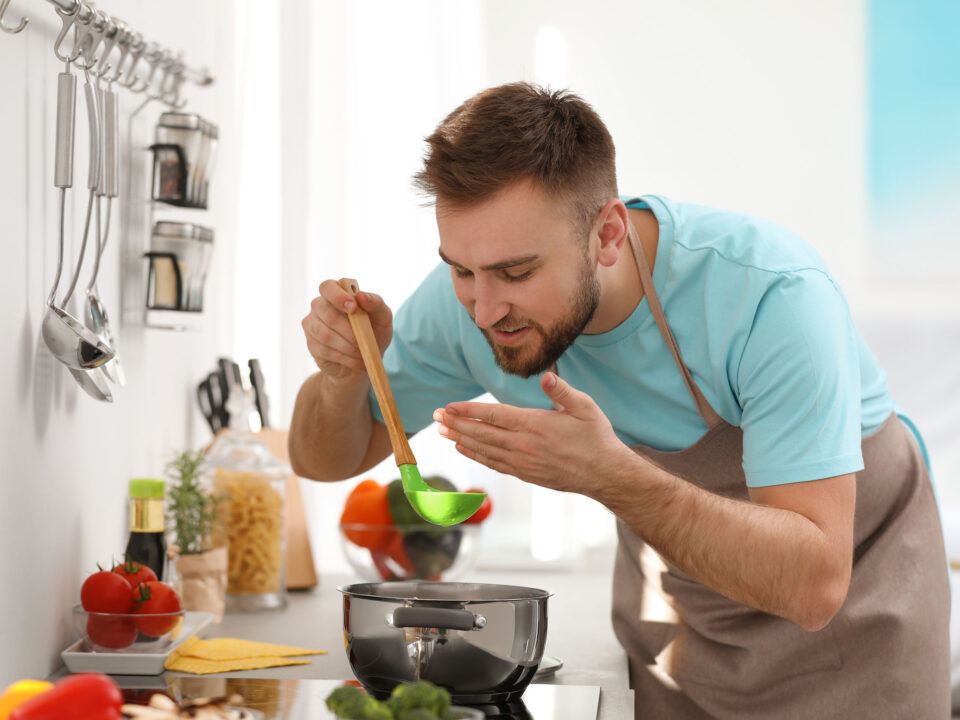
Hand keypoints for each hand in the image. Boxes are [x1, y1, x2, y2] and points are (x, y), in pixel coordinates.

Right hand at [302, 279, 392, 381]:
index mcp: (336, 292)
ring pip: (325, 335)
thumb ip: (376, 303)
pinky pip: (325, 350)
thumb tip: (362, 296)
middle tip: (364, 341)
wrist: (366, 358)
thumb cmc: (375, 330)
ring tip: (363, 353)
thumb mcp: (383, 317)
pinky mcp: (311, 344)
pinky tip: (356, 360)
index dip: (338, 297)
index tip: (353, 308)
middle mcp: (319, 305)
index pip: (328, 287)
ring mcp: (312, 324)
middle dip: (349, 330)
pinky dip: (345, 358)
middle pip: (328, 314)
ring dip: (348, 346)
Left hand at [433, 372, 633, 497]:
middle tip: (436, 417)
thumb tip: (546, 376)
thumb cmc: (596, 437)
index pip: (494, 415)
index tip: (449, 406)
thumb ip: (563, 391)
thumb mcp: (585, 407)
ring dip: (461, 440)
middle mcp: (525, 445)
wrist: (605, 474)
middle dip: (456, 424)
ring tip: (442, 432)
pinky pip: (494, 463)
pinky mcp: (525, 474)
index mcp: (536, 425)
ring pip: (485, 450)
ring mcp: (523, 462)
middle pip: (483, 433)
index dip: (469, 410)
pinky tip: (464, 449)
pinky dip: (476, 456)